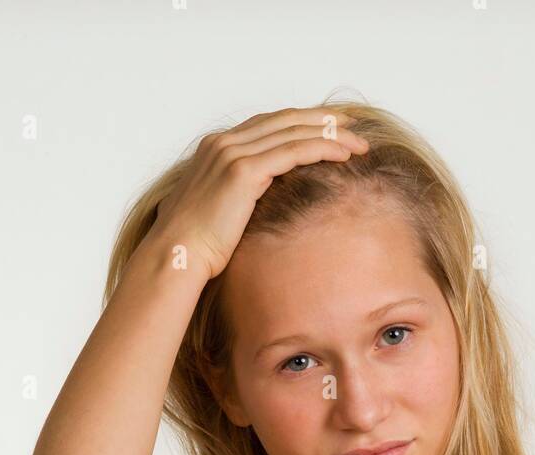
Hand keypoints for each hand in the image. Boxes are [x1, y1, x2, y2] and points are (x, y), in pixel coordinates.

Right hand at [146, 106, 368, 280]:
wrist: (176, 254)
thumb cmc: (192, 246)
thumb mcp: (214, 213)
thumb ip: (231, 199)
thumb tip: (242, 211)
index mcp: (216, 148)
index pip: (267, 125)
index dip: (299, 123)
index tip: (326, 128)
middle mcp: (224, 142)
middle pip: (284, 120)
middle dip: (320, 121)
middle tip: (351, 126)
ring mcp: (233, 153)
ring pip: (293, 132)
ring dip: (330, 135)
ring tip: (358, 143)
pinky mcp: (244, 171)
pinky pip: (294, 151)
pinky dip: (322, 148)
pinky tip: (343, 154)